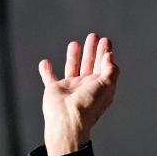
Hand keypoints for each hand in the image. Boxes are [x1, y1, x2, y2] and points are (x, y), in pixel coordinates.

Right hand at [38, 33, 119, 155]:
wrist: (68, 120)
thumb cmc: (88, 105)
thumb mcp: (106, 85)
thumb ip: (110, 70)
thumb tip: (110, 56)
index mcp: (100, 86)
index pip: (104, 66)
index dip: (105, 53)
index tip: (105, 41)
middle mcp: (86, 86)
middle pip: (90, 64)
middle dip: (92, 50)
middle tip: (94, 36)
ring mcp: (70, 88)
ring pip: (72, 68)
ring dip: (73, 56)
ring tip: (75, 43)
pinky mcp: (54, 90)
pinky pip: (48, 77)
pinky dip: (46, 70)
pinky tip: (45, 62)